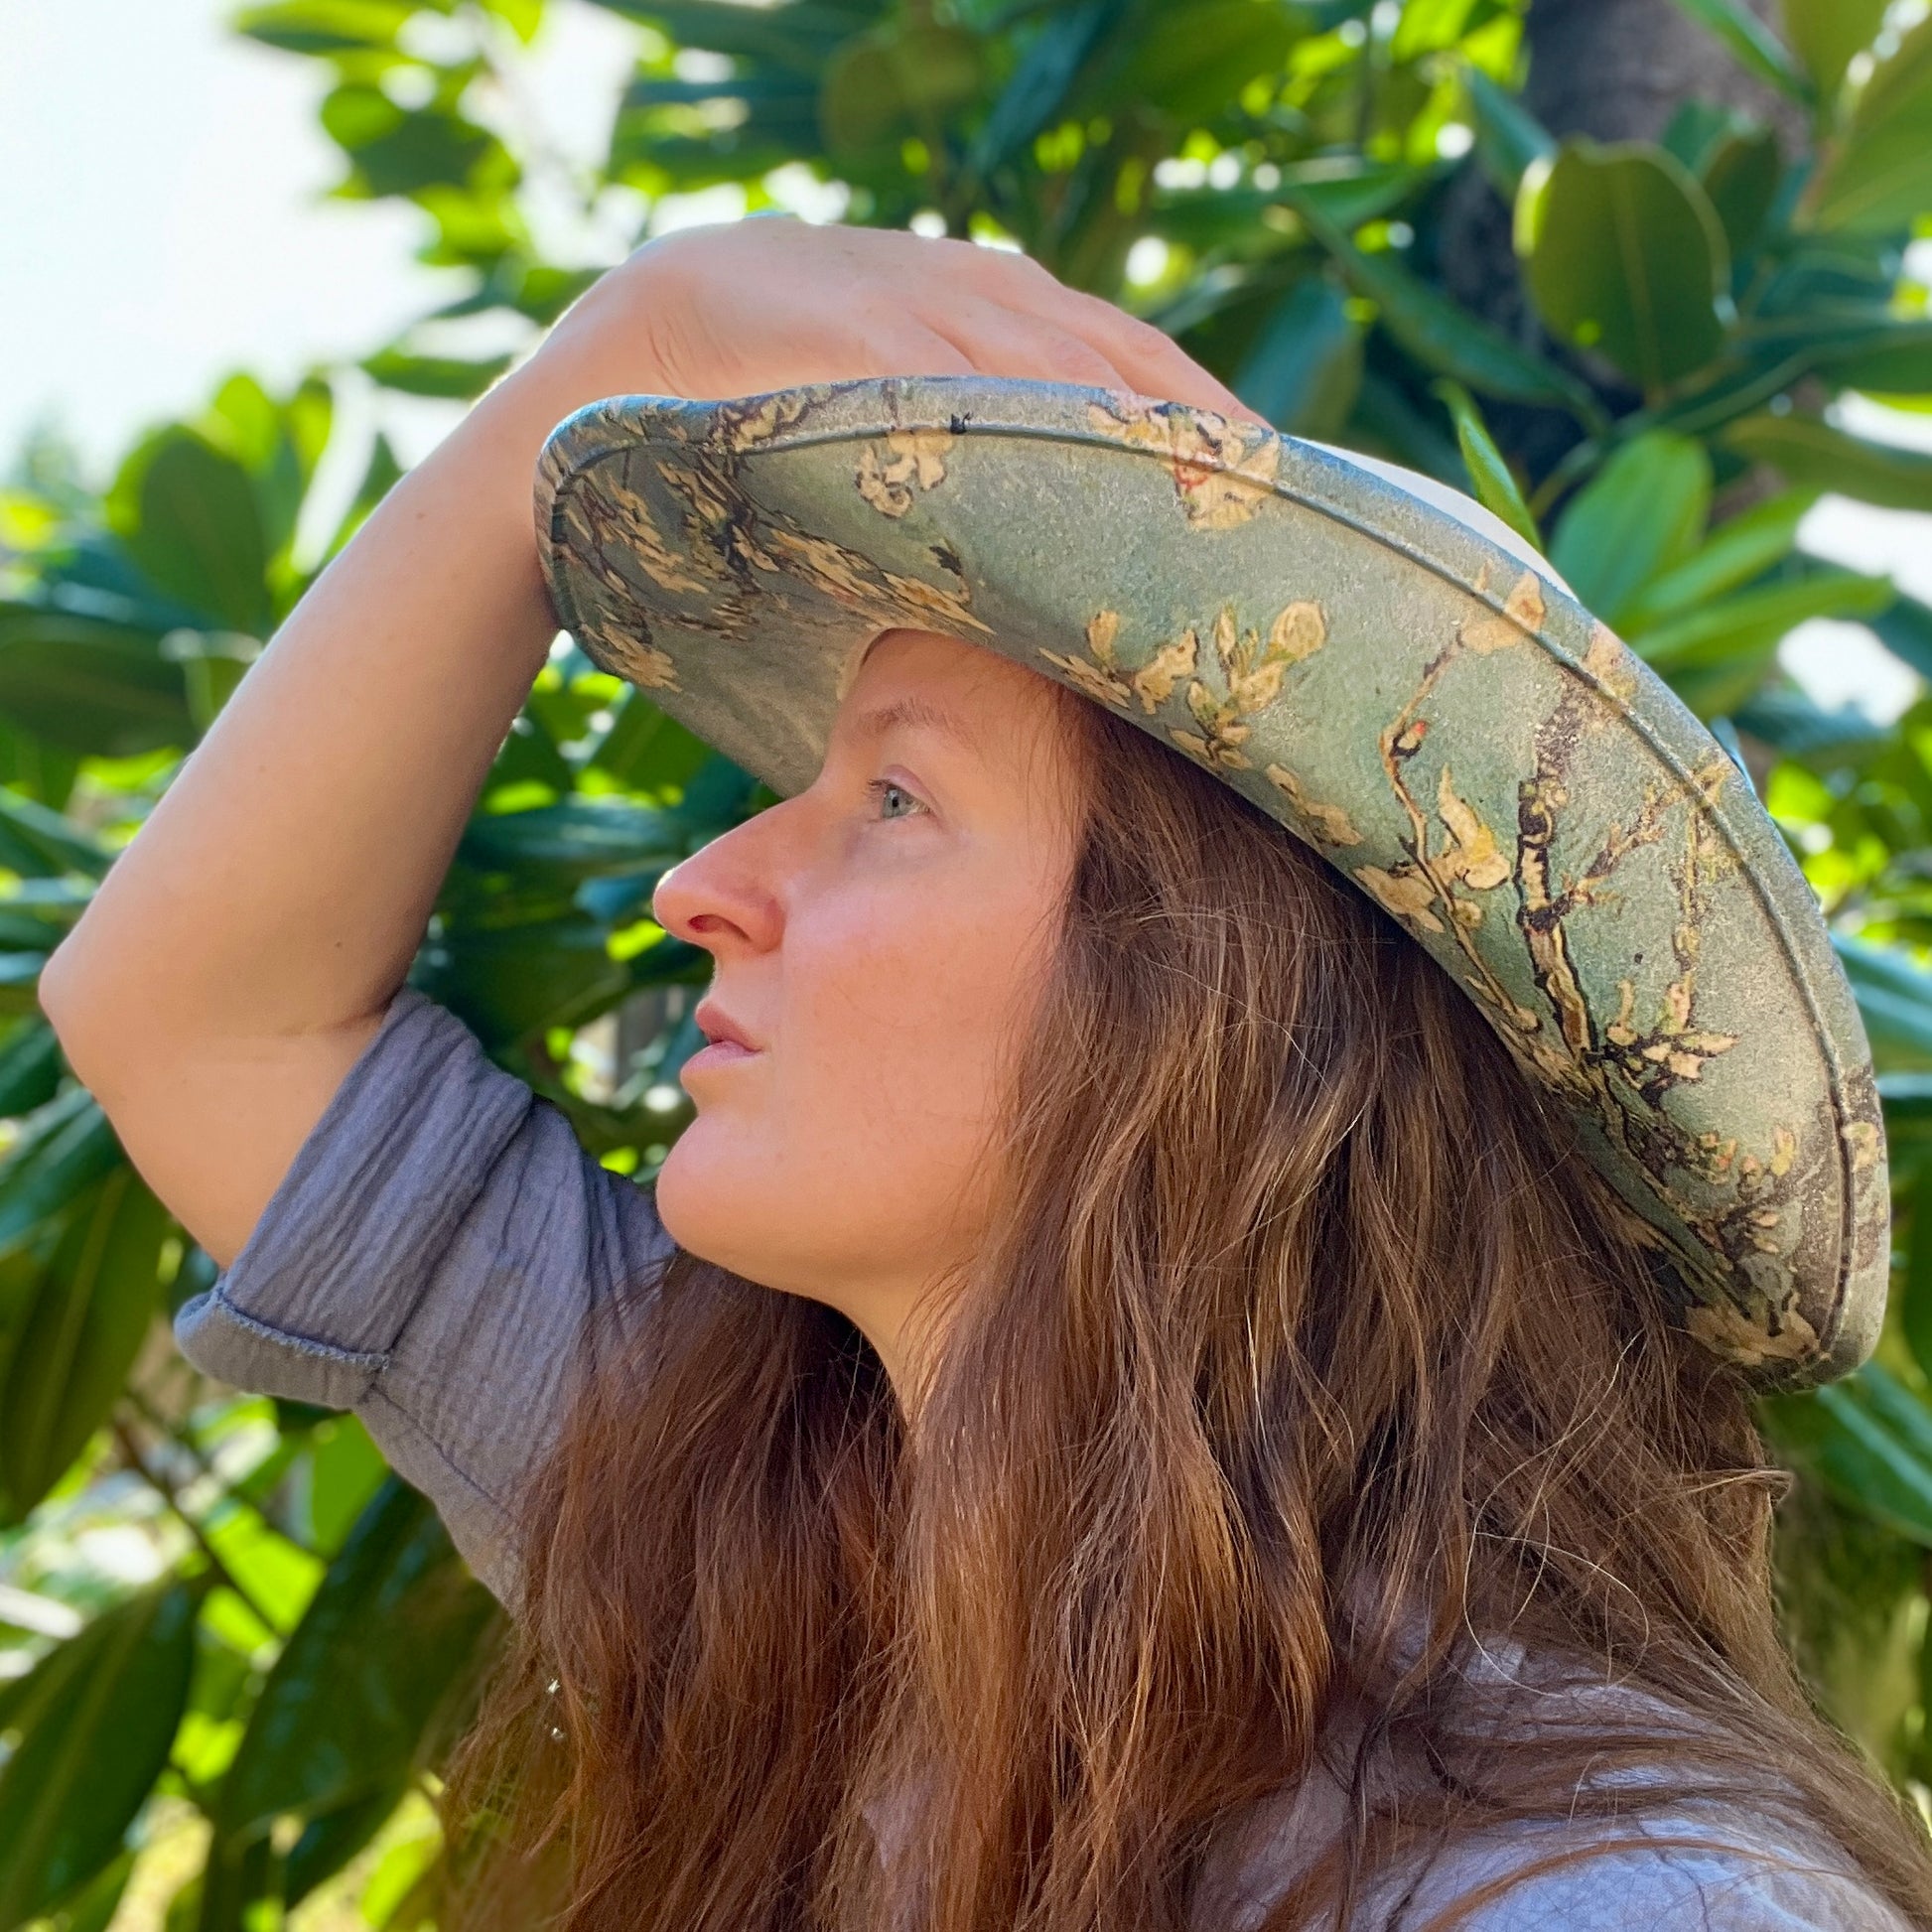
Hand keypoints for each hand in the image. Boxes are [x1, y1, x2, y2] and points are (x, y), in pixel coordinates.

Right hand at [521, 214, 1265, 426]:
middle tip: (1272, 498)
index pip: (1126, 348)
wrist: (636, 341)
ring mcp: (916, 309)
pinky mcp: (856, 340)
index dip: (1202, 407)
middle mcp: (970, 290)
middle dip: (1196, 420)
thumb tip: (1040, 529)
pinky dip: (1027, 422)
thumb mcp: (894, 401)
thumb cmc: (775, 389)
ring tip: (1206, 493)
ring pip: (1054, 363)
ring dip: (1136, 426)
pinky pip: (959, 383)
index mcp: (989, 300)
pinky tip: (1078, 468)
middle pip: (1115, 350)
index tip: (1271, 476)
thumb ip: (971, 435)